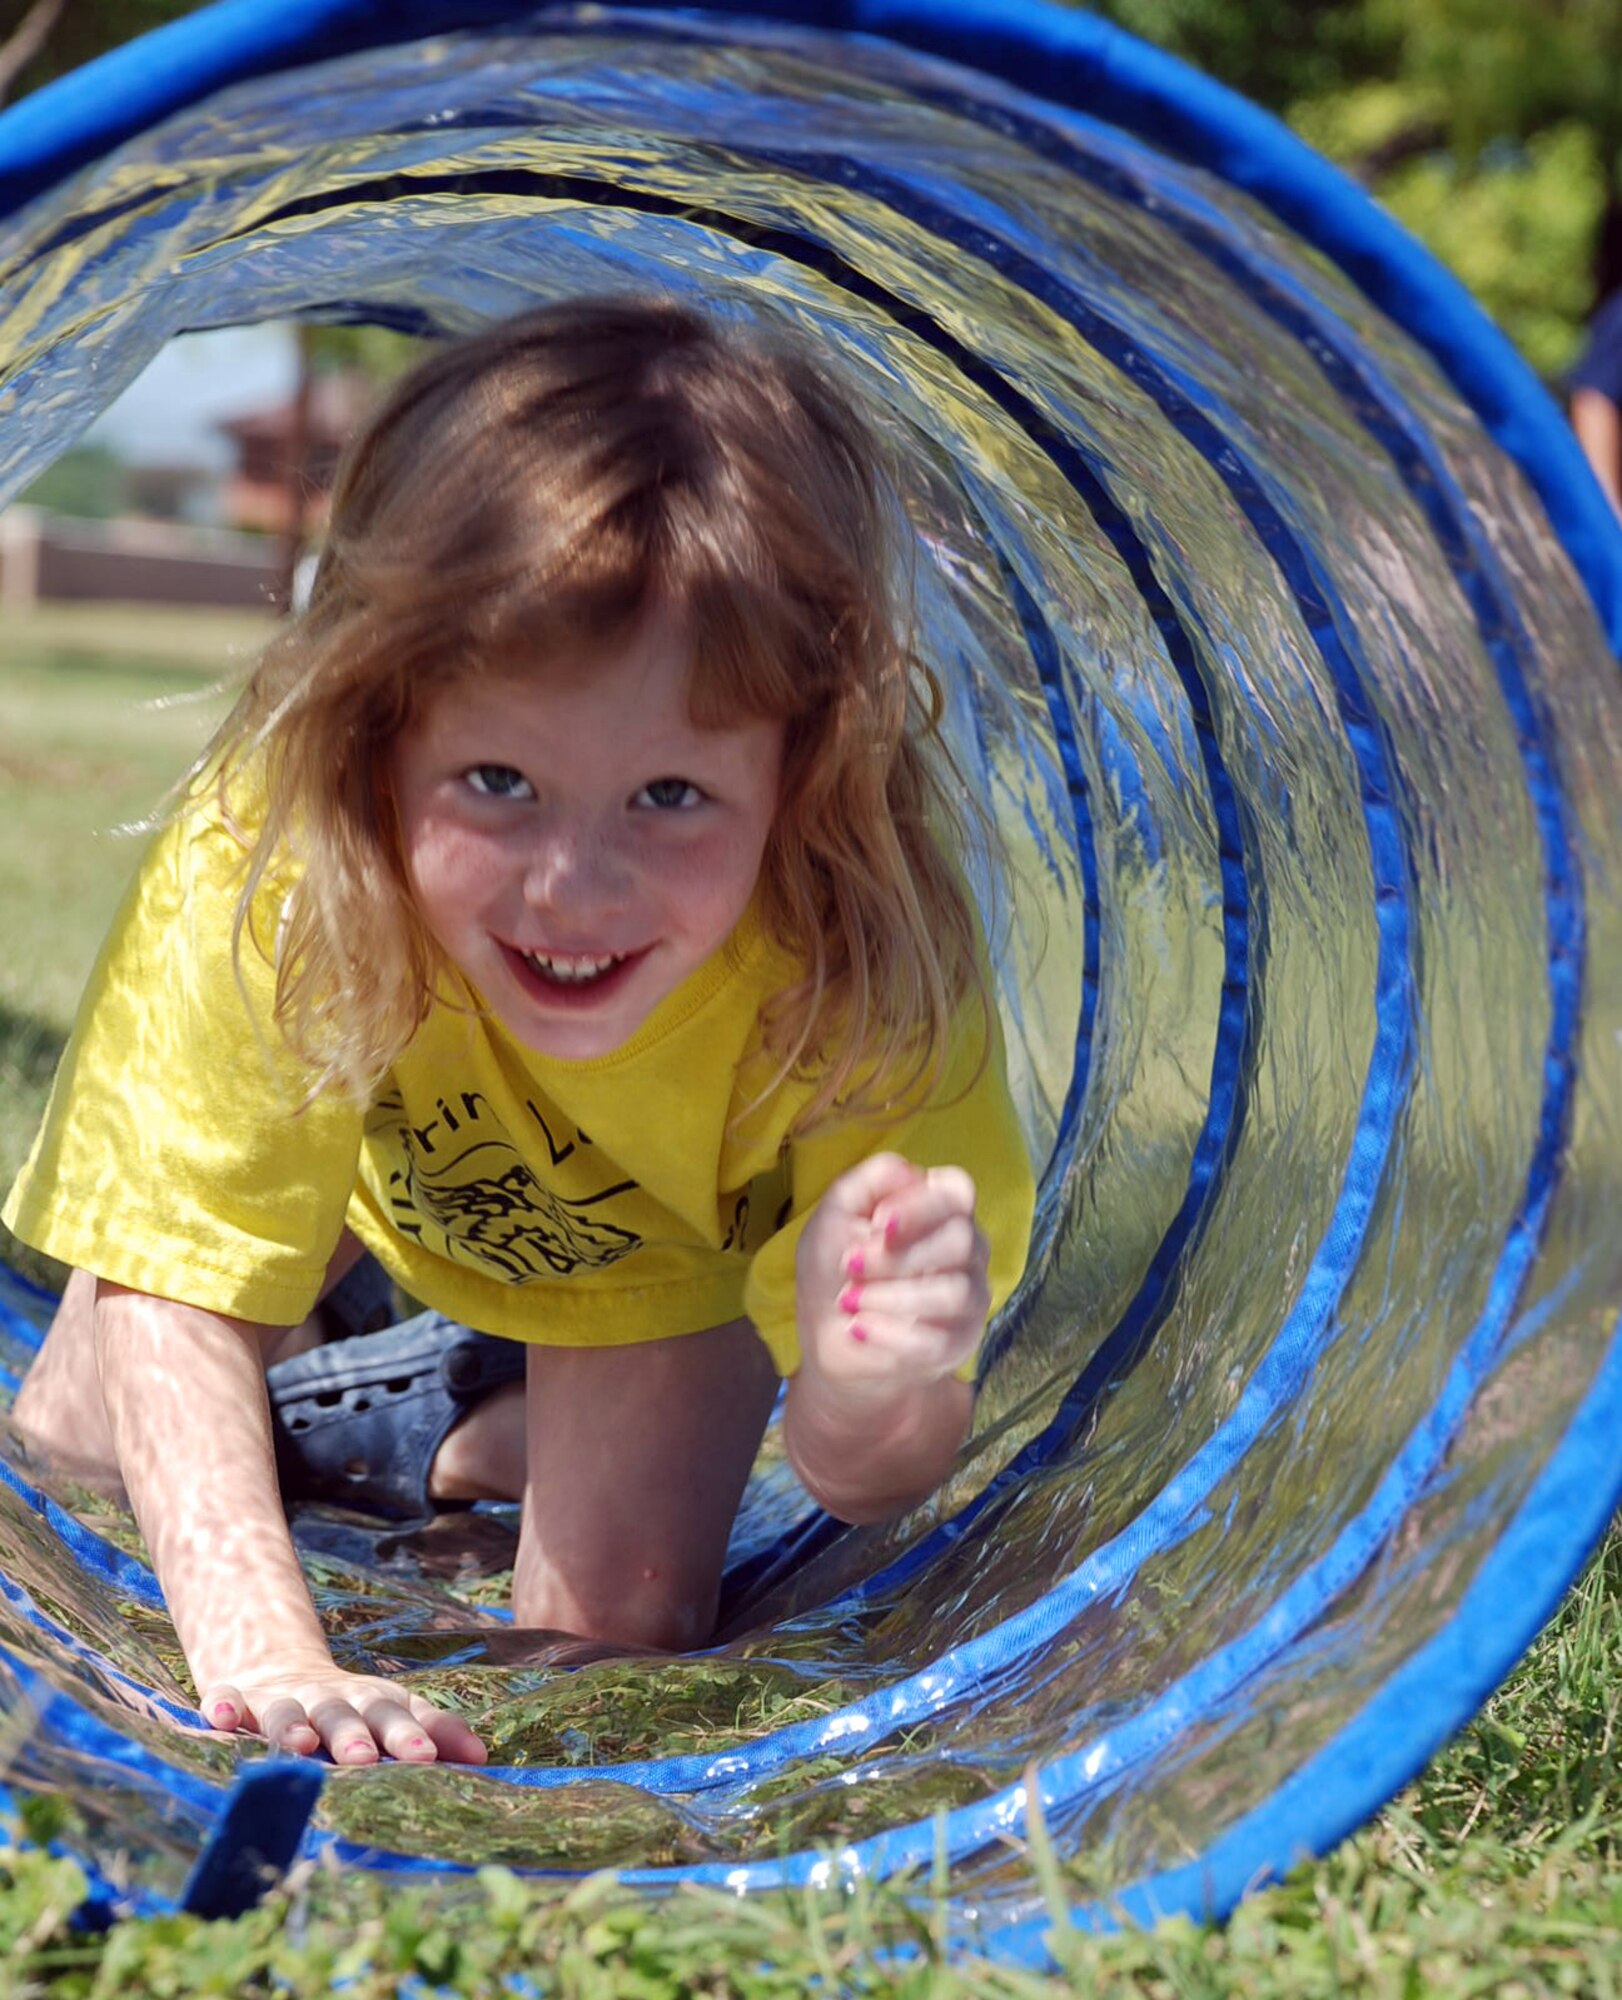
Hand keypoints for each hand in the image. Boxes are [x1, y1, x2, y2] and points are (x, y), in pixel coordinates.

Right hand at [201, 1656, 487, 1765]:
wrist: (285, 1673)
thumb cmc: (353, 1710)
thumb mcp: (393, 1714)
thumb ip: (436, 1731)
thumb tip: (484, 1757)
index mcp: (372, 1702)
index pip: (396, 1715)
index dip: (411, 1735)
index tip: (428, 1759)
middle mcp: (329, 1697)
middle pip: (344, 1713)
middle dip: (354, 1735)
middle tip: (365, 1759)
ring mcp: (281, 1698)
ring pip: (287, 1710)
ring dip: (292, 1726)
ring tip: (299, 1746)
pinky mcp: (238, 1699)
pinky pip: (226, 1699)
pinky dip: (222, 1706)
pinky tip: (219, 1718)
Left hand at [796, 1152, 990, 1393]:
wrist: (827, 1335)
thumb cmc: (834, 1267)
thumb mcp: (834, 1216)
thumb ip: (866, 1183)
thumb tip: (911, 1172)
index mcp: (940, 1209)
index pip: (957, 1192)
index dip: (922, 1205)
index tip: (878, 1222)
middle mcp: (967, 1249)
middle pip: (960, 1241)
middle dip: (897, 1256)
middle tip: (850, 1265)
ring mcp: (969, 1298)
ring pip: (954, 1292)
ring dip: (891, 1296)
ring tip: (848, 1301)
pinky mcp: (959, 1343)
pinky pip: (939, 1339)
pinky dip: (892, 1333)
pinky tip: (859, 1327)